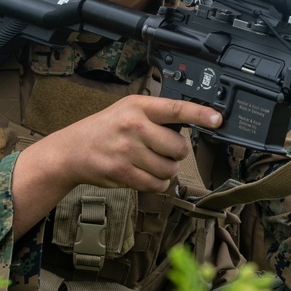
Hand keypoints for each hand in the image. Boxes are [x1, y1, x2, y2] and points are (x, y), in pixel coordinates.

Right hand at [51, 94, 222, 192]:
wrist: (72, 150)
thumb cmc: (105, 128)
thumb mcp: (128, 109)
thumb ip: (156, 114)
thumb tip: (191, 122)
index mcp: (138, 106)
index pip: (176, 108)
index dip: (200, 114)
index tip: (217, 119)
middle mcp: (134, 127)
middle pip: (179, 146)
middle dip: (177, 152)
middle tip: (164, 149)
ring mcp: (128, 151)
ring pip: (170, 168)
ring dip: (167, 169)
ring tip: (152, 162)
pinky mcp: (123, 173)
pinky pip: (157, 184)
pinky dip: (157, 183)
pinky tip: (146, 174)